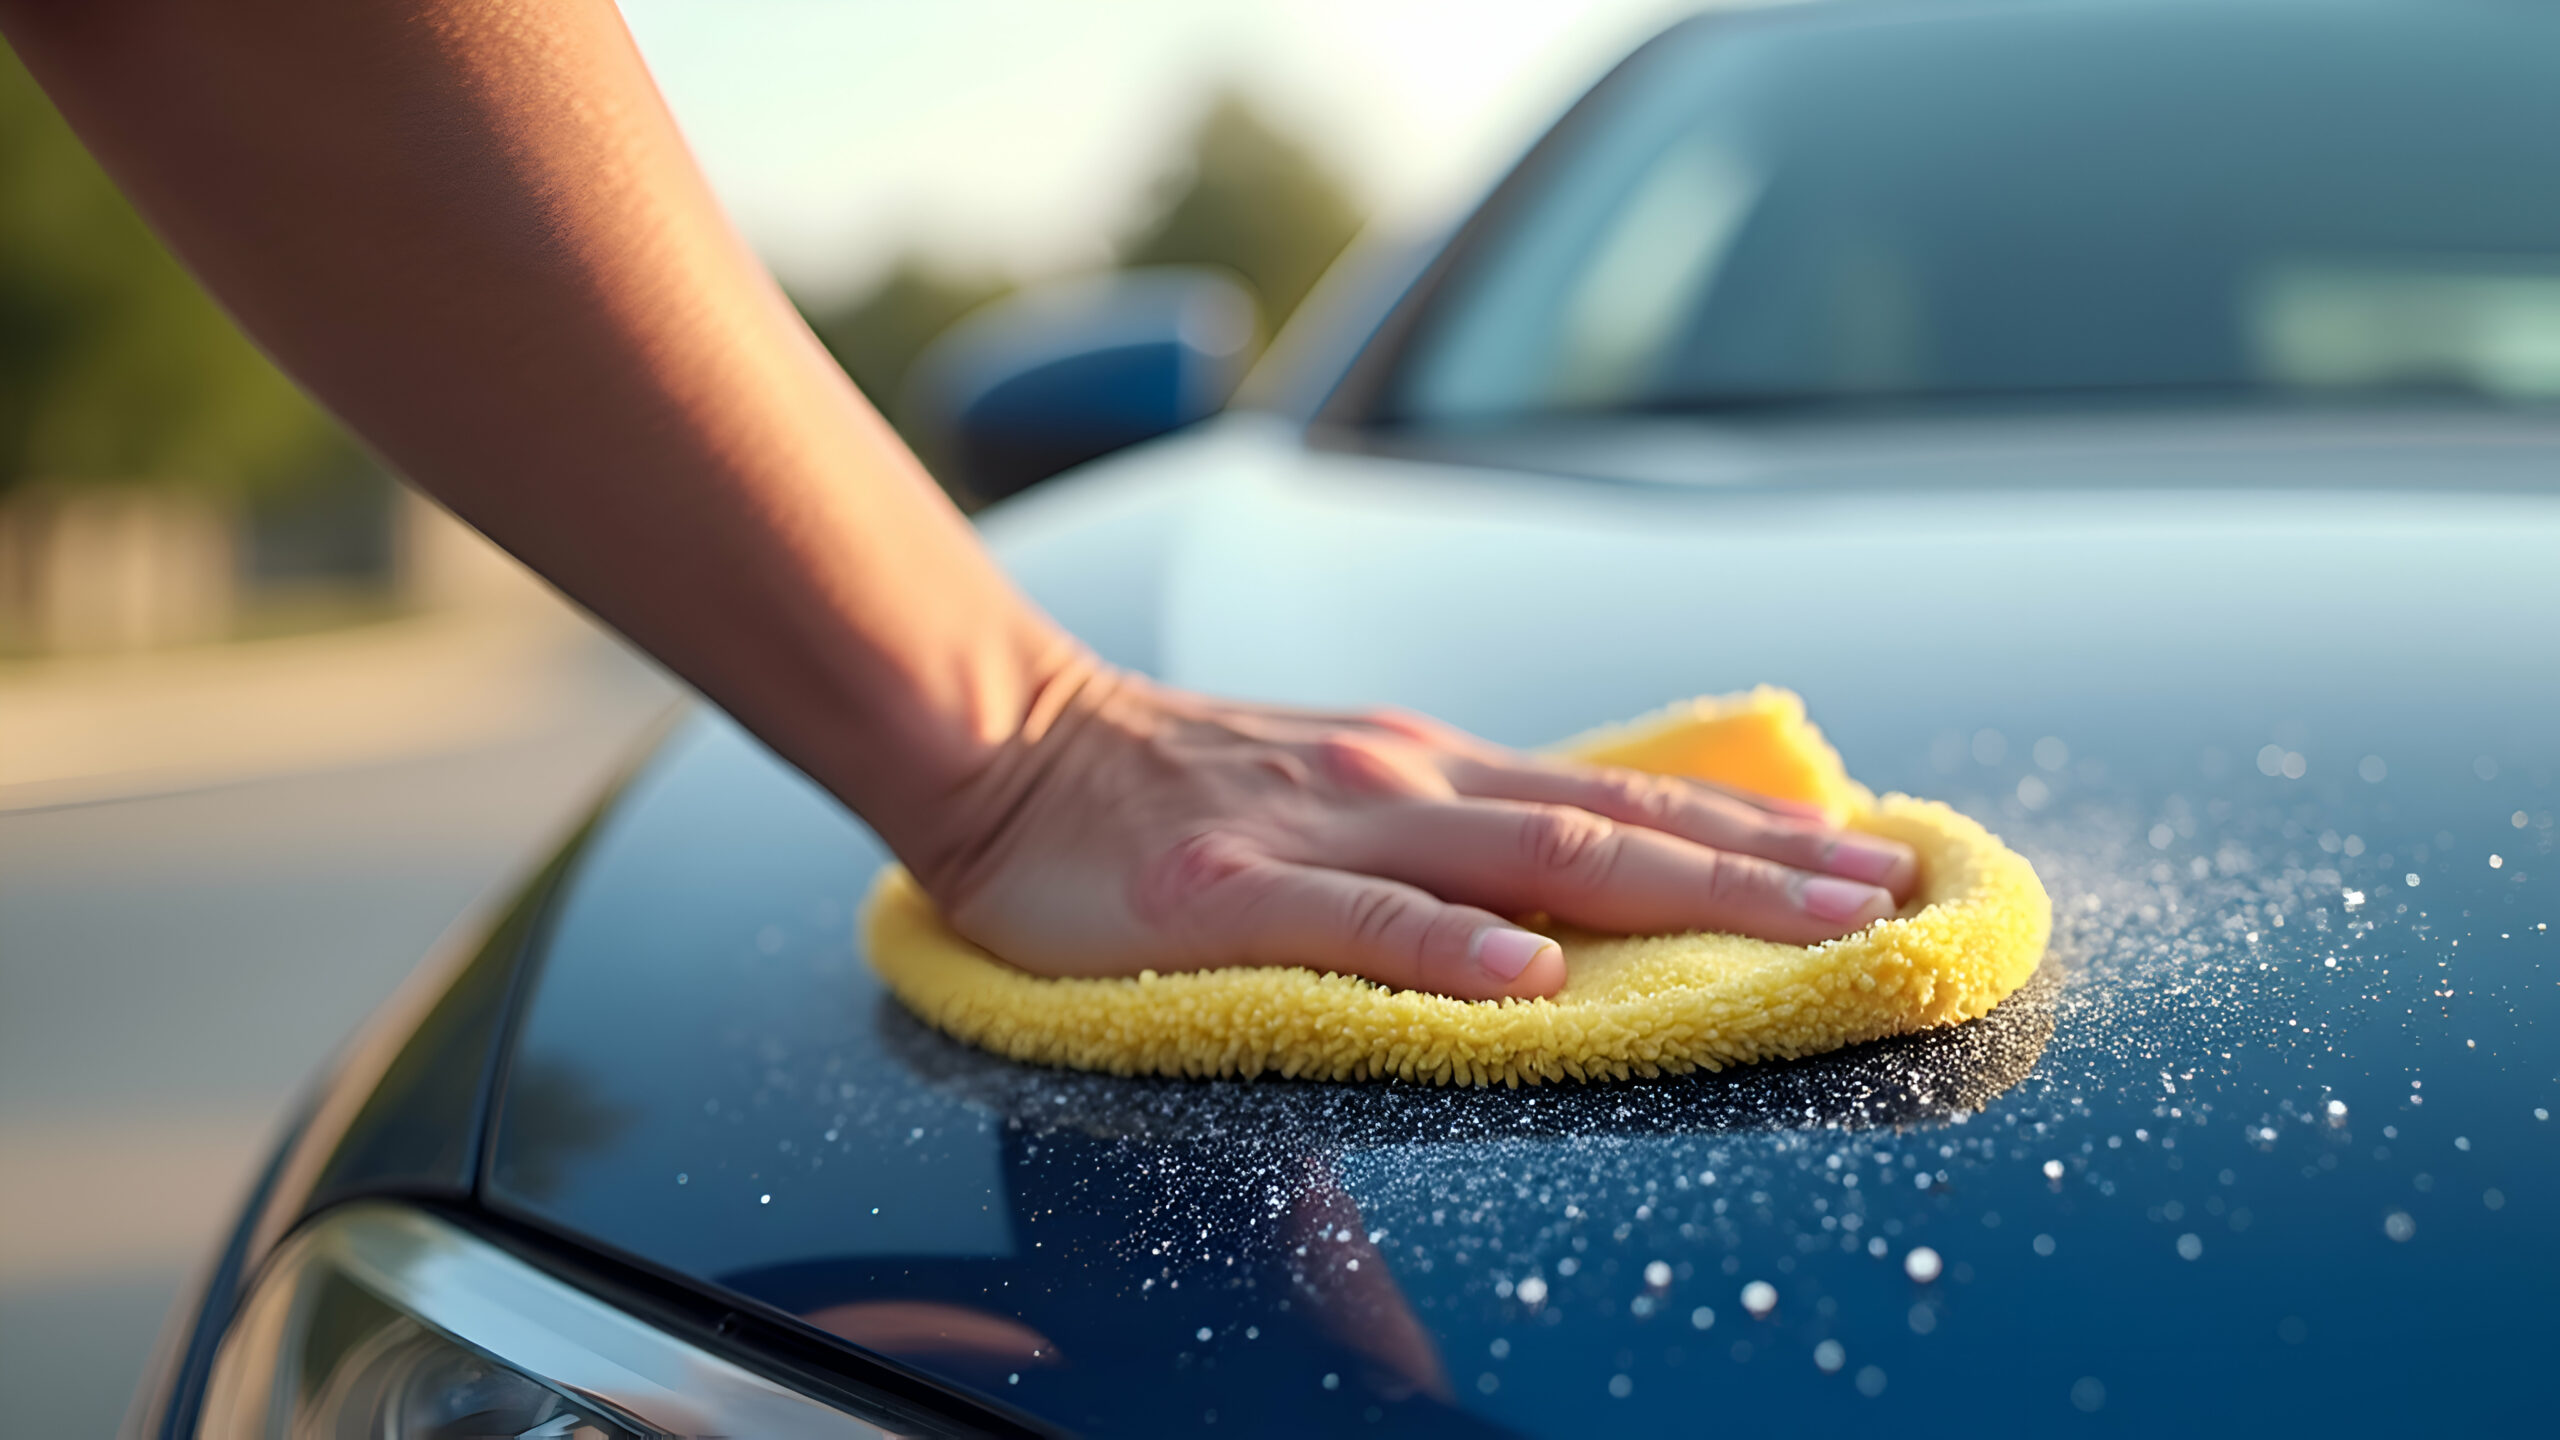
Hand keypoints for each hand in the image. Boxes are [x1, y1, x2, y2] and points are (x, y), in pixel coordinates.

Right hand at [902, 663, 1917, 1001]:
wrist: (1009, 746)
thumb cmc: (1169, 794)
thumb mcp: (1330, 811)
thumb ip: (1436, 861)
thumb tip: (1554, 941)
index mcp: (1434, 774)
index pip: (1626, 804)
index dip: (1756, 836)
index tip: (1879, 861)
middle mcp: (1407, 783)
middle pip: (1616, 829)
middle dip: (1768, 868)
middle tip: (1894, 898)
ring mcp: (1324, 826)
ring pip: (1528, 859)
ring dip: (1676, 891)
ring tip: (1797, 926)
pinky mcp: (1227, 886)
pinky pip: (1354, 919)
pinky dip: (1447, 947)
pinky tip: (1531, 981)